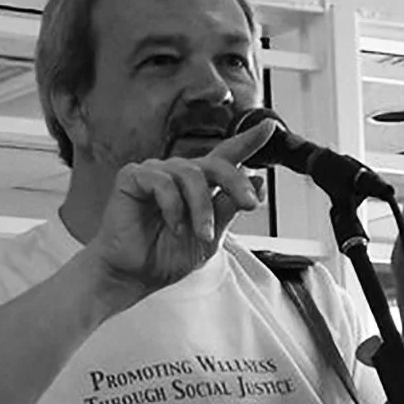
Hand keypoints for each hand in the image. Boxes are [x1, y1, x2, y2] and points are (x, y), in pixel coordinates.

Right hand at [87, 118, 276, 299]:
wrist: (133, 276)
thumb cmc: (165, 257)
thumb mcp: (210, 239)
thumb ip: (229, 210)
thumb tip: (255, 183)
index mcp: (200, 187)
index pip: (226, 158)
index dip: (248, 141)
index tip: (270, 128)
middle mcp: (179, 174)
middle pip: (217, 163)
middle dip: (236, 183)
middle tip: (249, 205)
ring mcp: (156, 173)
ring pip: (192, 175)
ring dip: (202, 208)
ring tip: (200, 233)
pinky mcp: (134, 177)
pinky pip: (162, 182)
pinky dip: (173, 207)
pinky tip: (173, 226)